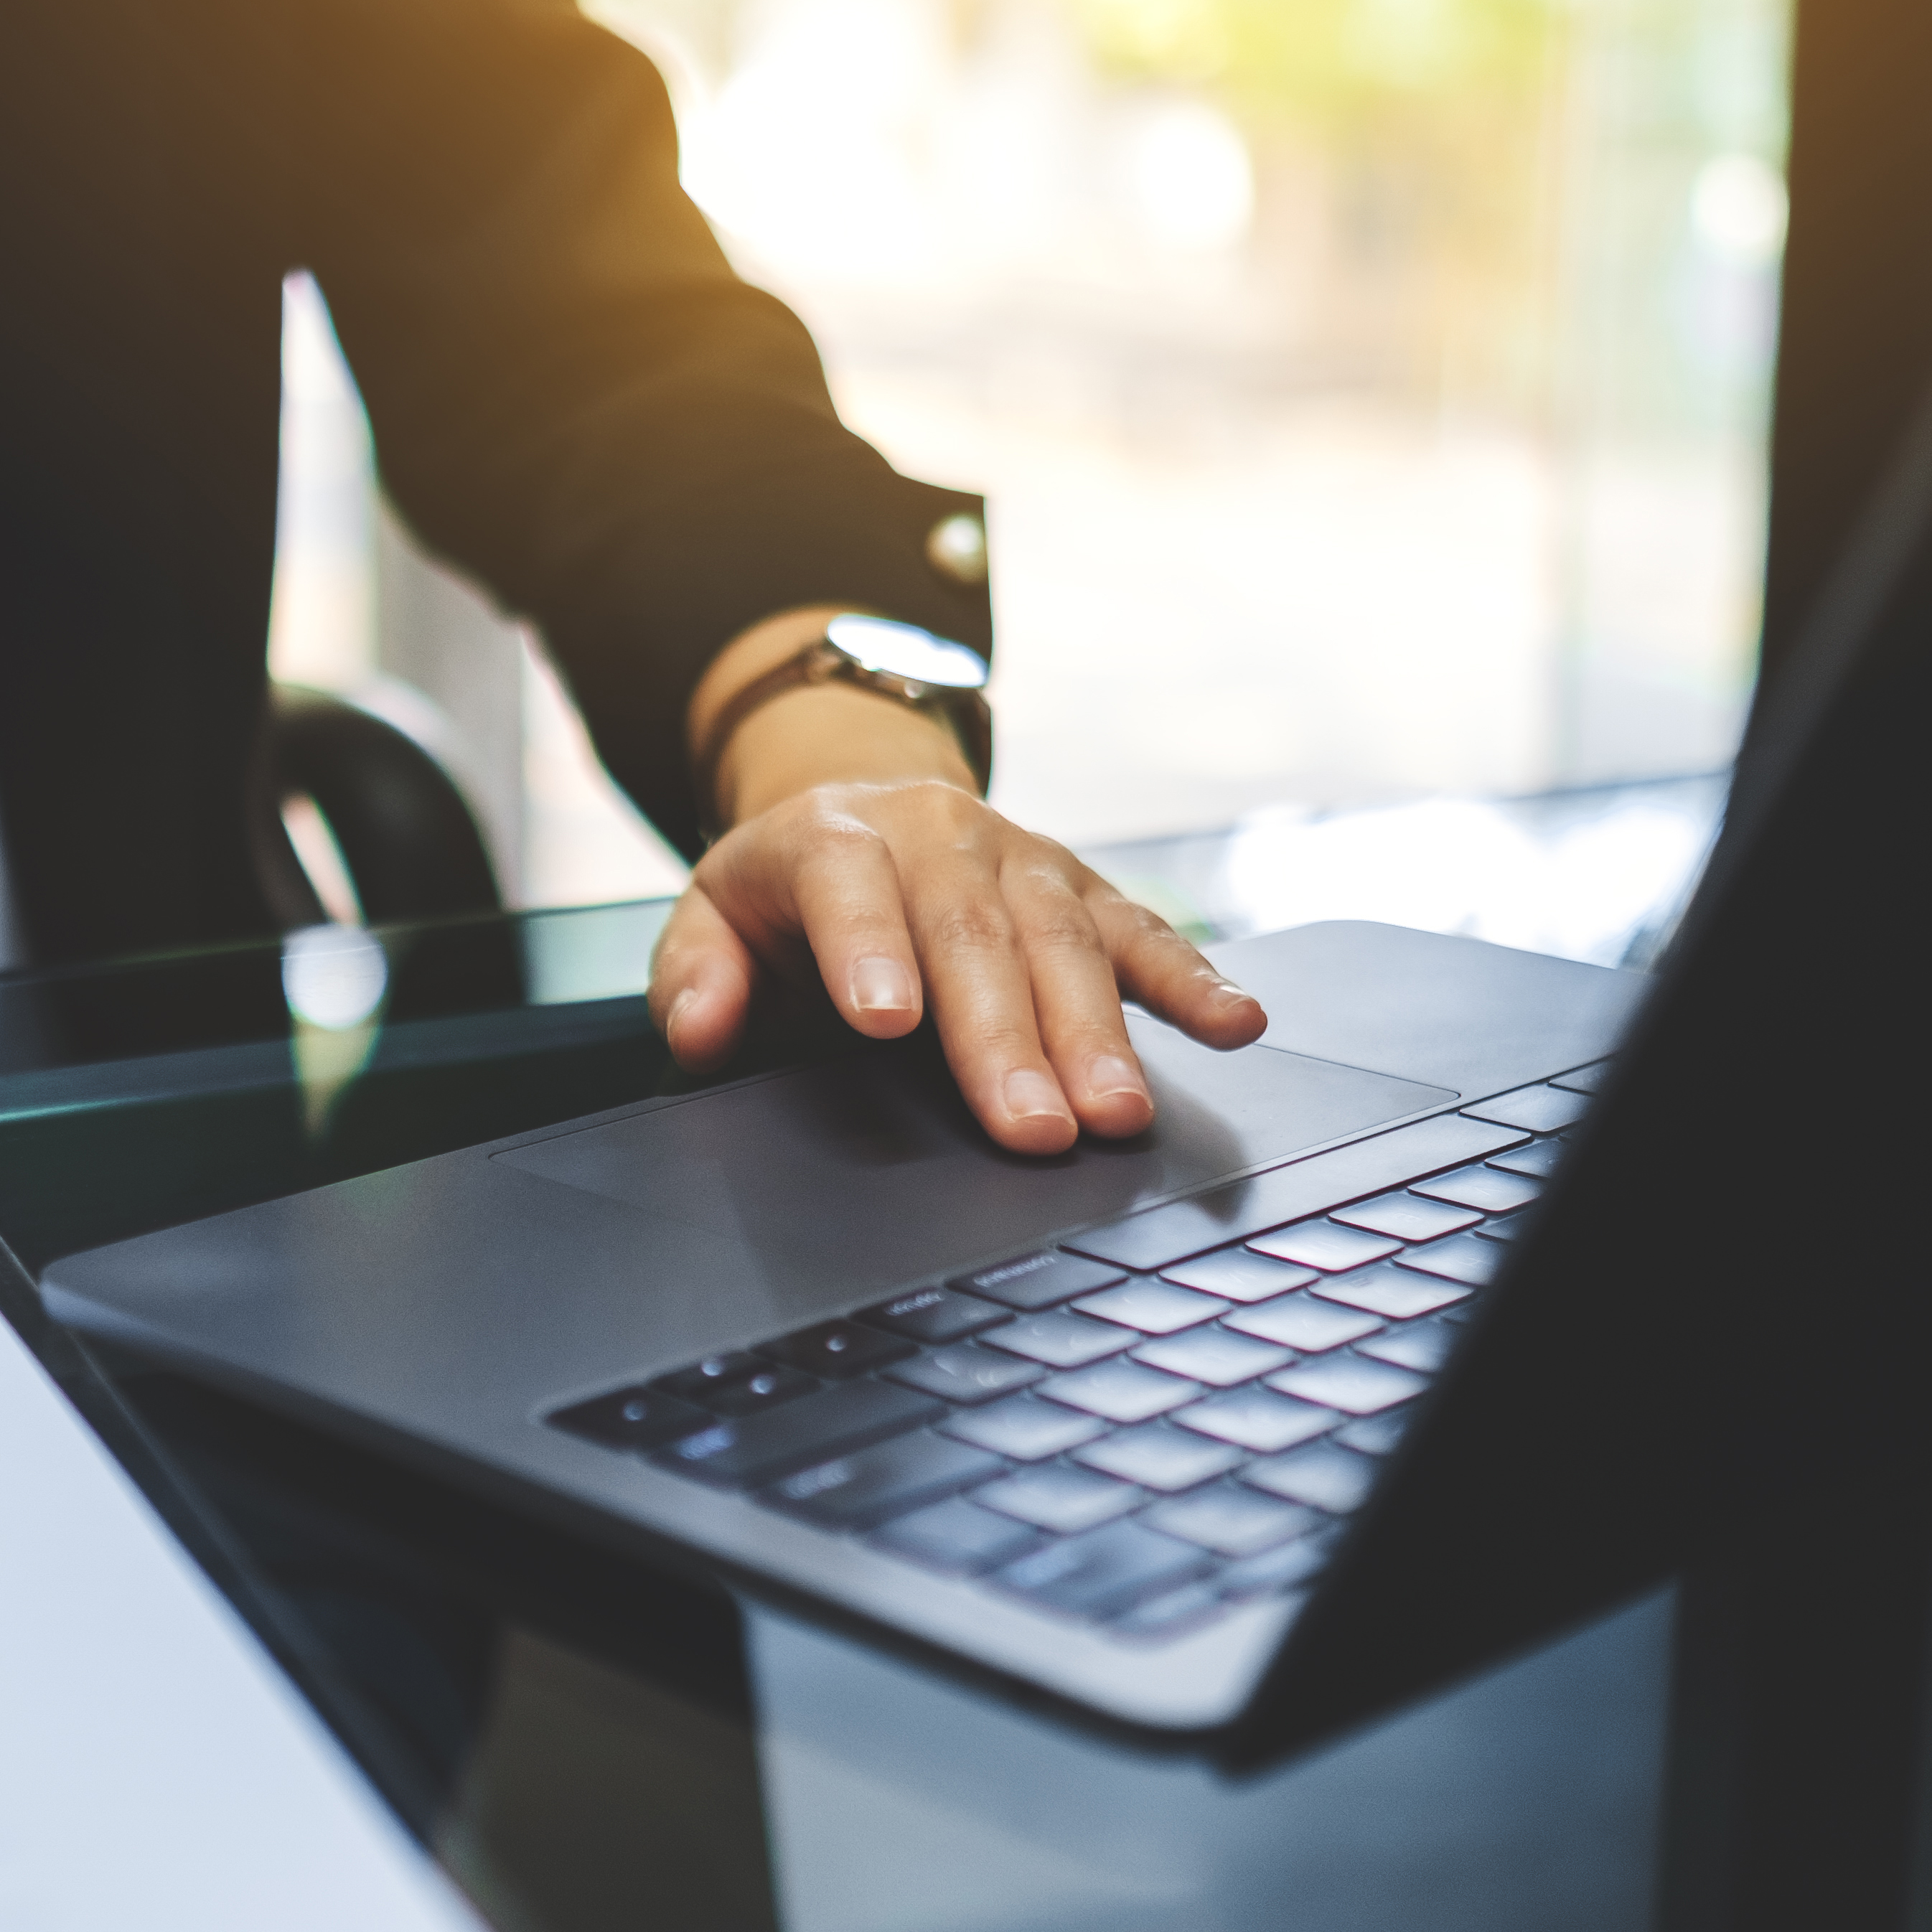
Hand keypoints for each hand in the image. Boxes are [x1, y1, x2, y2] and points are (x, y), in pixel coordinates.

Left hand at [647, 611, 1264, 1152]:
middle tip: (1033, 1129)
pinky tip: (1236, 1025)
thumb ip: (695, 974)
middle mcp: (940, 835)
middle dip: (1006, 1036)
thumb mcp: (713, 917)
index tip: (888, 1022)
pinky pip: (1144, 933)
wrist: (861, 802)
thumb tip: (700, 1031)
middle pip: (975, 933)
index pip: (850, 885)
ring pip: (1065, 939)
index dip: (870, 949)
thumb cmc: (787, 892)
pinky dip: (1194, 980)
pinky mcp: (1083, 889)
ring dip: (1098, 1031)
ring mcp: (1024, 858)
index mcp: (836, 836)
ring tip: (1120, 1113)